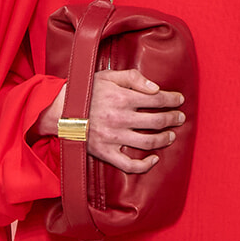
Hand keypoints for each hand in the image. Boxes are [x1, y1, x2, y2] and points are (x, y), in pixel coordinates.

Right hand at [36, 69, 185, 175]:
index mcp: (122, 97)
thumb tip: (156, 88)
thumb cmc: (85, 91)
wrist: (59, 112)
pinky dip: (145, 165)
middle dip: (173, 118)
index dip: (172, 99)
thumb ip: (133, 78)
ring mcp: (114, 138)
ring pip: (148, 142)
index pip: (157, 99)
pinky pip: (130, 165)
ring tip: (171, 135)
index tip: (179, 100)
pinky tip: (154, 159)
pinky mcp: (106, 153)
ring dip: (164, 139)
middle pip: (157, 121)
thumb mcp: (107, 76)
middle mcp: (120, 118)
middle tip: (180, 118)